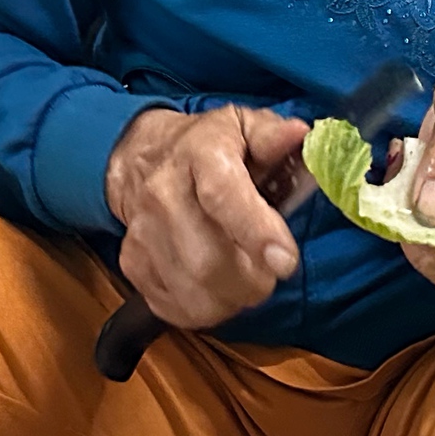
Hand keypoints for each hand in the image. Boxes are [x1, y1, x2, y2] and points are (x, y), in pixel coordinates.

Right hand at [104, 106, 308, 329]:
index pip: (223, 196)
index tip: (285, 262)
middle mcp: (163, 193)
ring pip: (193, 293)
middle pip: (208, 261)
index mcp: (200, 154)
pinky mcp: (133, 264)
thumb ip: (273, 135)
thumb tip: (301, 136)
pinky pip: (175, 308)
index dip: (256, 233)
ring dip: (232, 299)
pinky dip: (206, 309)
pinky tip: (216, 287)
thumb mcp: (243, 126)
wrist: (140, 158)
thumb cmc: (205, 147)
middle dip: (252, 282)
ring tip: (244, 279)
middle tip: (270, 273)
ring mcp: (143, 232)